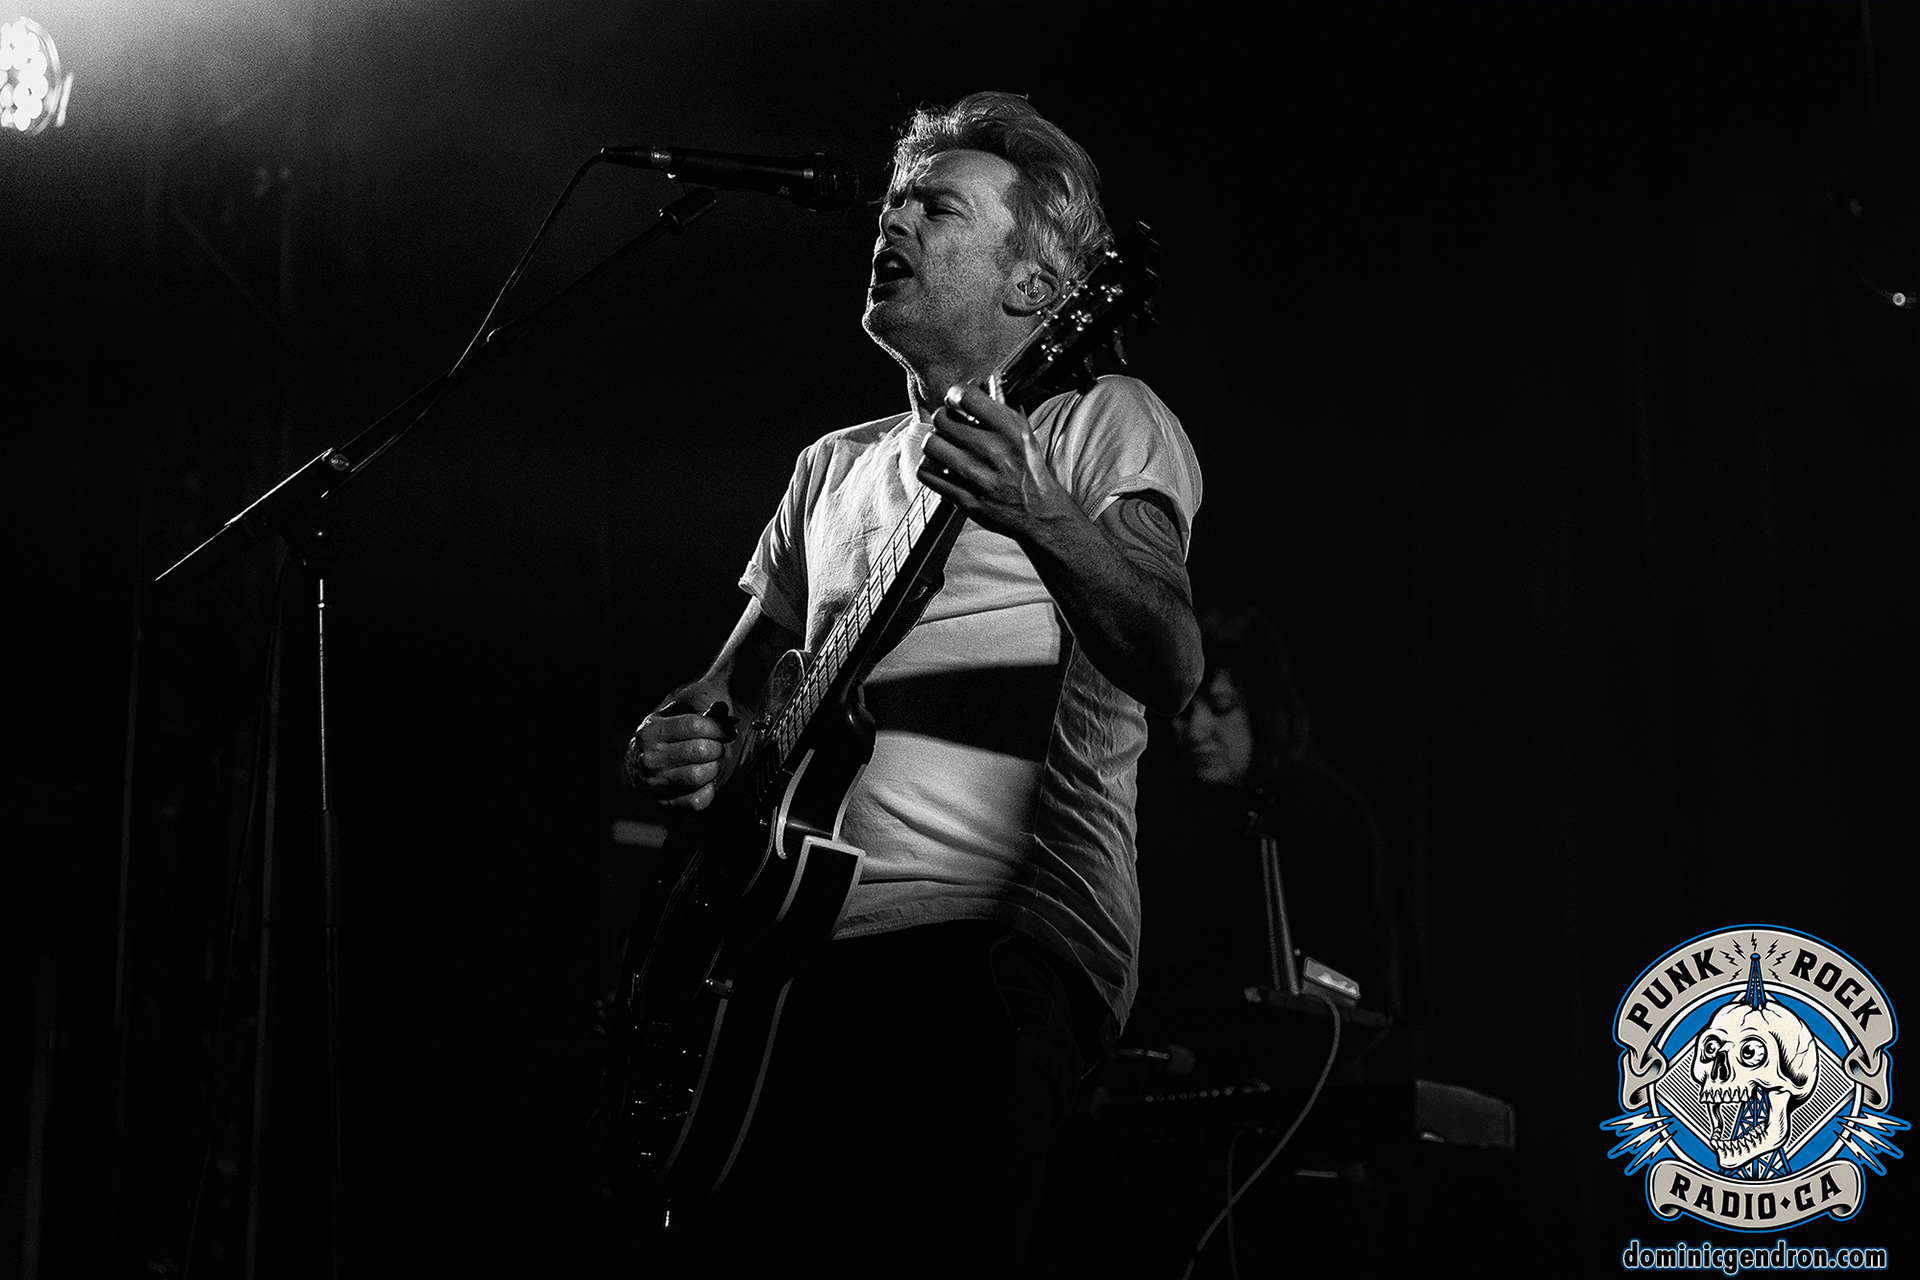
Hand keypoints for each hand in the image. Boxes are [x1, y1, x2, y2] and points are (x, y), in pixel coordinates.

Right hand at [624, 698, 738, 810]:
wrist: (637, 764)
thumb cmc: (665, 736)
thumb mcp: (677, 715)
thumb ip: (702, 711)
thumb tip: (723, 711)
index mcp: (651, 732)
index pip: (695, 725)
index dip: (719, 727)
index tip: (728, 730)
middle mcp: (650, 759)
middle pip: (701, 750)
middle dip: (717, 747)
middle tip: (716, 747)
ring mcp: (655, 784)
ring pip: (699, 776)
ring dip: (713, 768)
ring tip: (710, 763)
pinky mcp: (664, 804)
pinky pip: (698, 801)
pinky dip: (709, 791)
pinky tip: (705, 781)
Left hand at [918, 383, 1072, 537]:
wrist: (1038, 513)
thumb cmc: (1030, 472)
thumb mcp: (1024, 434)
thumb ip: (1000, 411)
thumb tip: (976, 389)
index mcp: (1009, 431)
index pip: (966, 396)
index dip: (955, 396)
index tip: (955, 402)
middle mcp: (992, 451)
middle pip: (941, 419)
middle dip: (944, 420)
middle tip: (950, 427)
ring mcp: (977, 477)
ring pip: (931, 445)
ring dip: (935, 444)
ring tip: (944, 448)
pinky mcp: (964, 499)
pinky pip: (927, 474)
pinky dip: (929, 469)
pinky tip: (941, 468)